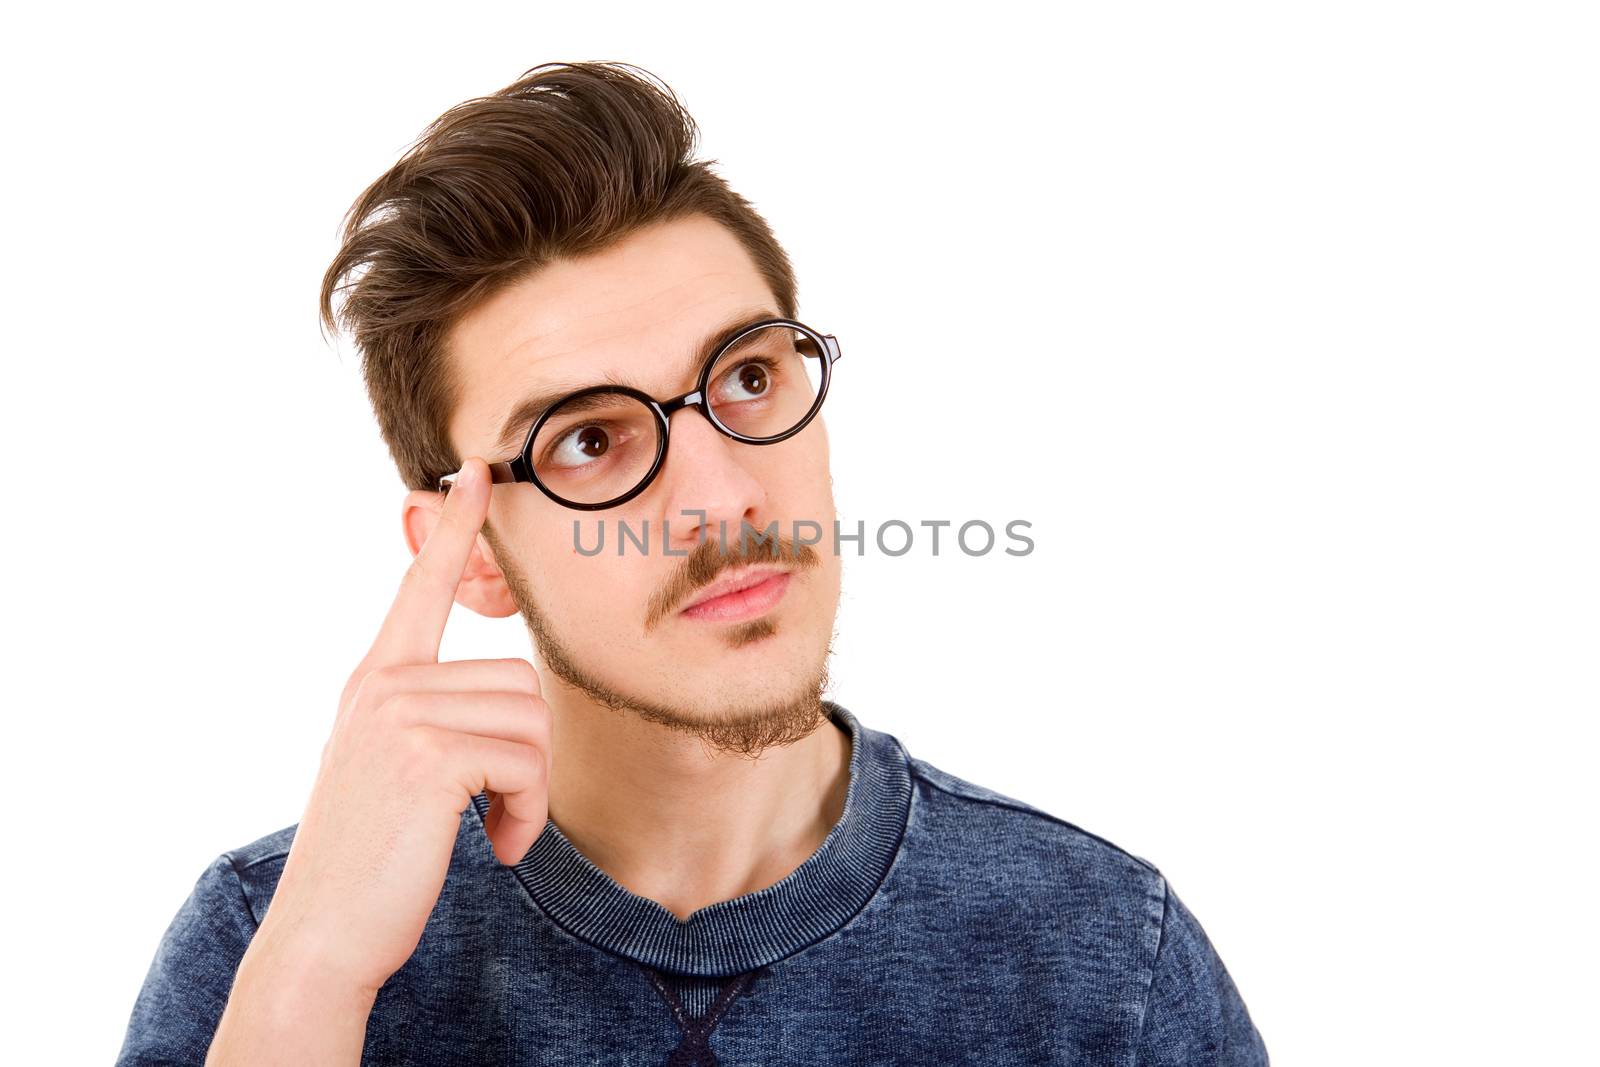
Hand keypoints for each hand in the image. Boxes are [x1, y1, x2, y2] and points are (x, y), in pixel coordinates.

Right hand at [254, 456, 550, 996]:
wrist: (322, 935)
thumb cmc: (371, 860)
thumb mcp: (390, 769)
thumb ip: (428, 717)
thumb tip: (501, 699)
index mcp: (376, 681)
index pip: (421, 588)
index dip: (454, 530)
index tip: (478, 472)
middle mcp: (383, 684)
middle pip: (520, 679)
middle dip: (527, 756)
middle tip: (496, 810)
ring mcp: (399, 714)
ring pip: (530, 720)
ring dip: (528, 790)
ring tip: (489, 829)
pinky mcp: (426, 753)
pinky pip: (526, 762)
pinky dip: (526, 815)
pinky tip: (493, 846)